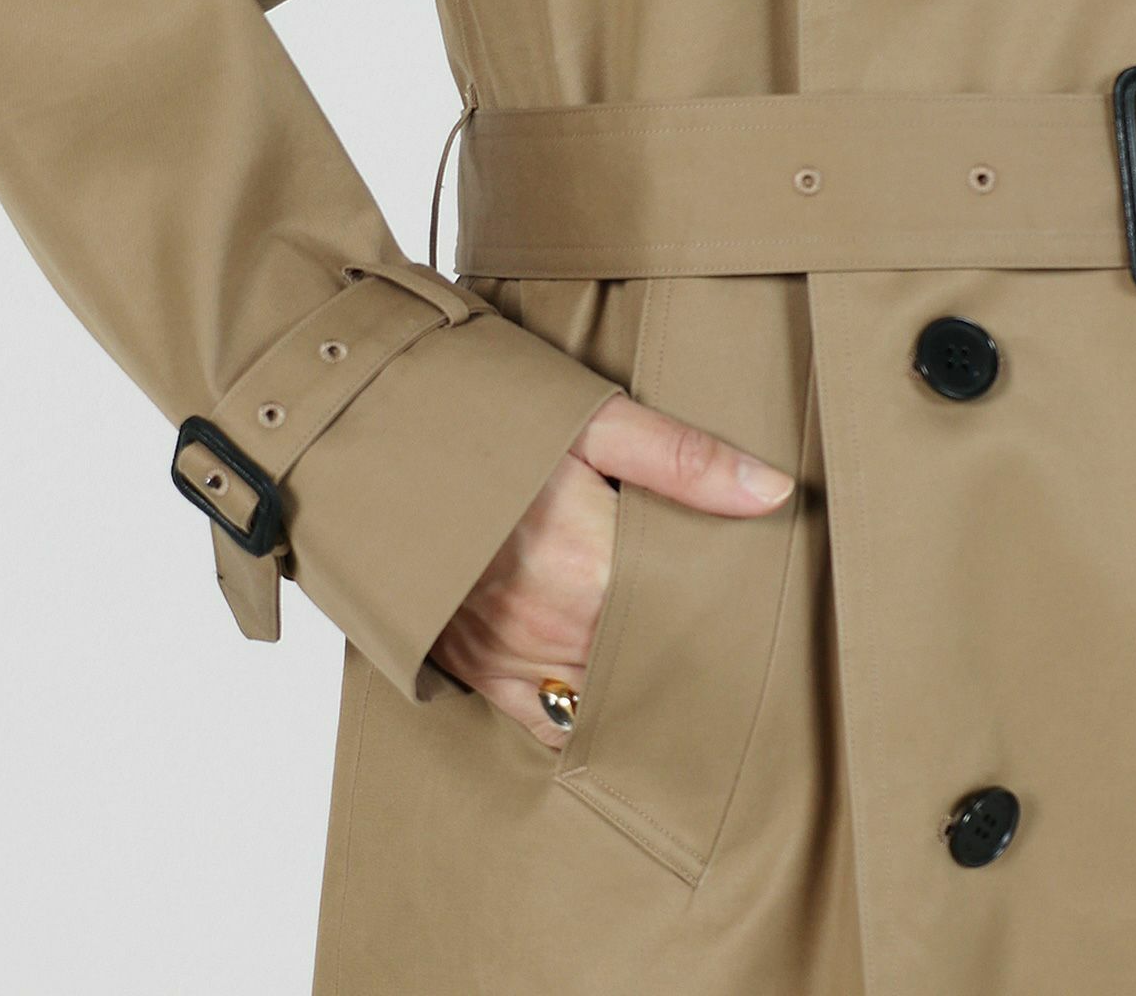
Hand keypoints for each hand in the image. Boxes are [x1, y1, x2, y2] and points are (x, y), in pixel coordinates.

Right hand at [427, 390, 795, 747]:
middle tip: (733, 632)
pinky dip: (585, 715)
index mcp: (585, 568)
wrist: (364, 435)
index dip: (729, 611)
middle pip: (653, 667)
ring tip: (680, 662)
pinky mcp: (472, 666)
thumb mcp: (584, 416)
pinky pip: (546, 722)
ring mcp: (505, 655)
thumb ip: (681, 458)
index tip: (755, 598)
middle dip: (691, 651)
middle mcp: (546, 628)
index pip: (690, 618)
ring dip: (641, 686)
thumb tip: (771, 491)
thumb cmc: (471, 415)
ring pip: (605, 702)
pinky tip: (613, 692)